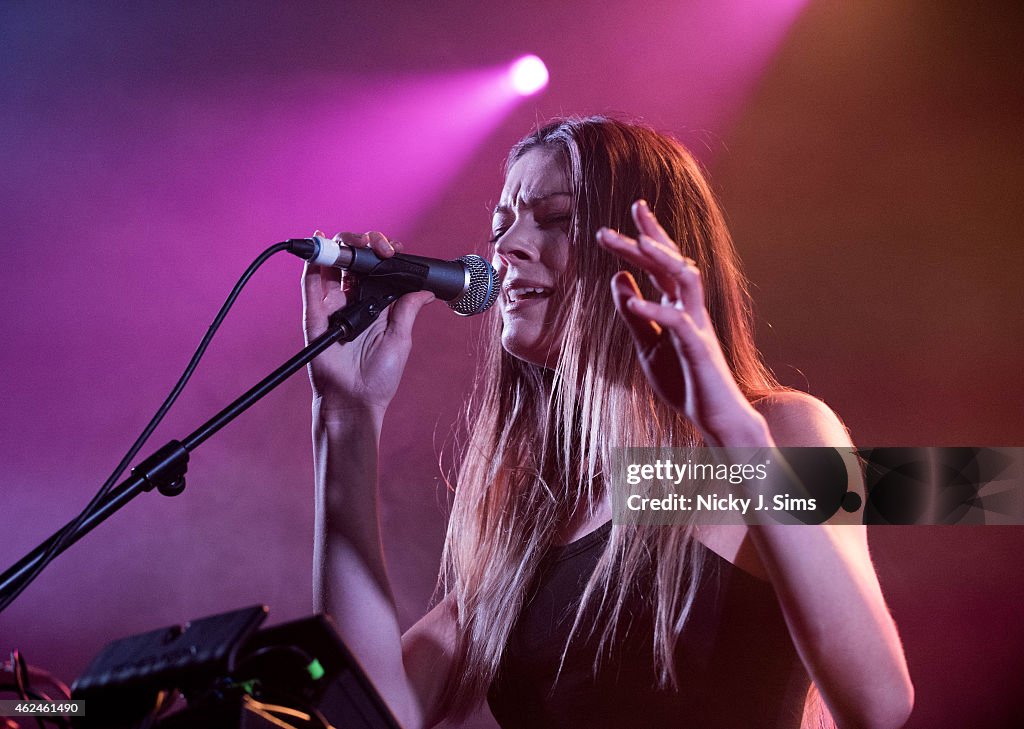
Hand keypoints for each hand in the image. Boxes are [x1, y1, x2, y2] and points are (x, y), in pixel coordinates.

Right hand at [302, 230, 433, 416]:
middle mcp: (352, 300)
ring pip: (332, 265)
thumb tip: (426, 289)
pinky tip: (320, 247)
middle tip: (380, 248)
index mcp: (375, 304)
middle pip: (353, 259)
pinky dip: (313, 264)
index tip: (396, 250)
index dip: (384, 253)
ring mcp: (332, 306)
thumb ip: (407, 310)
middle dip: (365, 243)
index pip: (376, 268)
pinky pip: (311, 285)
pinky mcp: (315, 316)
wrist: (355, 402)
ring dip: (341, 246)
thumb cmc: (379, 377)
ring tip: (354, 242)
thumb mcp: (400, 338)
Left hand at [597, 201, 768, 445]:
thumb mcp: (648, 346)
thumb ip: (634, 315)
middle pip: (671, 264)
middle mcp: (692, 310)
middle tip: (606, 229)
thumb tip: (618, 279)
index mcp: (679, 307)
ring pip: (686, 282)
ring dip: (662, 260)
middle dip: (645, 240)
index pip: (662, 264)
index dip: (648, 234)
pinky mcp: (699, 351)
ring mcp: (698, 328)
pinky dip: (655, 310)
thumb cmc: (686, 382)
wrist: (717, 420)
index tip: (633, 207)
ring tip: (636, 243)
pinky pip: (679, 324)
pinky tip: (633, 301)